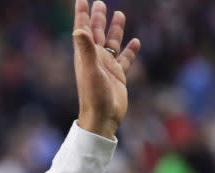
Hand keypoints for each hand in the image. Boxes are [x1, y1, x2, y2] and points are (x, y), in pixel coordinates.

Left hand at [73, 0, 140, 138]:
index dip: (82, 14)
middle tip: (99, 2)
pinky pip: (125, 59)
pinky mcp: (118, 76)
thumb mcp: (90, 70)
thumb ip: (85, 49)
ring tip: (119, 13)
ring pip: (112, 43)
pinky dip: (130, 50)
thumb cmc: (94, 96)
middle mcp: (95, 59)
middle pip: (97, 32)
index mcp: (85, 55)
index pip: (83, 29)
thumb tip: (78, 29)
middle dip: (98, 17)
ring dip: (115, 29)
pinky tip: (136, 41)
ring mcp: (107, 67)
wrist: (103, 118)